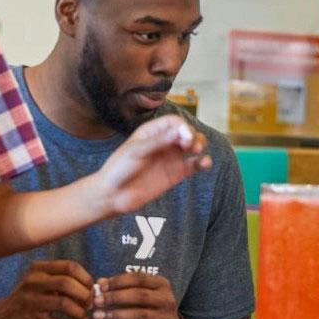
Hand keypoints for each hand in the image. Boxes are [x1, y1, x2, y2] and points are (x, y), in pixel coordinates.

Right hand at [0, 260, 93, 318]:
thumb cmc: (26, 300)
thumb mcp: (38, 282)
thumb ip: (60, 281)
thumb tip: (91, 288)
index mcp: (38, 269)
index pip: (69, 266)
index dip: (86, 278)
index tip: (91, 289)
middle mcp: (33, 282)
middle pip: (67, 283)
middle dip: (85, 295)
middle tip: (89, 305)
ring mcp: (30, 302)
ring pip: (64, 303)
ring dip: (79, 313)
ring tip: (83, 318)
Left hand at [94, 272, 184, 318]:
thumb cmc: (151, 308)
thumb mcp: (141, 293)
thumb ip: (121, 286)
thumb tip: (100, 282)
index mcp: (162, 284)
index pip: (139, 278)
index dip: (118, 281)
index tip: (101, 286)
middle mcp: (167, 300)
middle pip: (139, 295)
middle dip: (115, 297)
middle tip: (97, 301)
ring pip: (139, 315)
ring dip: (116, 315)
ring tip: (98, 316)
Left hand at [96, 115, 210, 215]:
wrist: (112, 195)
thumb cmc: (119, 169)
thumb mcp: (136, 151)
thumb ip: (159, 141)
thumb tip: (181, 130)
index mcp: (152, 132)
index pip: (174, 122)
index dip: (183, 127)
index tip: (184, 137)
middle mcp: (164, 142)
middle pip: (187, 132)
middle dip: (193, 135)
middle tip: (191, 146)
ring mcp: (171, 158)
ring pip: (193, 146)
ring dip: (200, 145)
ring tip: (197, 151)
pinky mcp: (176, 174)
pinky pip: (193, 165)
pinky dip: (202, 163)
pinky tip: (205, 163)